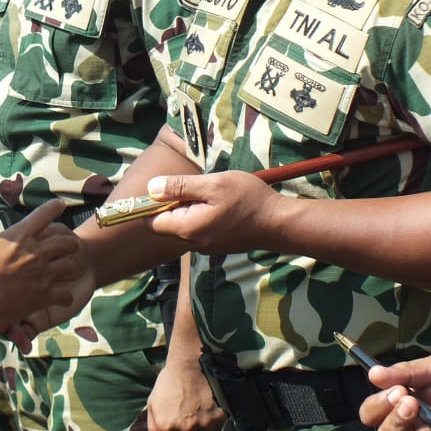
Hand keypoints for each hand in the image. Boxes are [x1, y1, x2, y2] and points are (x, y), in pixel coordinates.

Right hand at [0, 201, 90, 348]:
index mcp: (21, 235)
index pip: (43, 215)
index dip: (54, 207)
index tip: (60, 204)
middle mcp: (36, 251)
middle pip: (65, 242)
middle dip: (70, 242)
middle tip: (71, 244)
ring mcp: (42, 273)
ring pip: (70, 265)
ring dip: (70, 266)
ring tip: (70, 268)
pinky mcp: (43, 294)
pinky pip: (65, 295)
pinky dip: (66, 296)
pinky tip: (64, 297)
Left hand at [145, 171, 283, 254]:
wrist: (280, 223)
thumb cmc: (248, 200)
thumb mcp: (213, 185)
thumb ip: (180, 187)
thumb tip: (151, 188)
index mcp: (187, 229)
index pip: (150, 222)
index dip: (151, 204)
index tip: (167, 186)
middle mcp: (193, 243)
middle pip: (167, 223)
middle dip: (174, 202)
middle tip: (197, 186)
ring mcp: (206, 246)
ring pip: (184, 224)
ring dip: (190, 206)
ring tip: (212, 193)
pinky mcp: (217, 244)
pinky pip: (198, 228)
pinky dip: (202, 214)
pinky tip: (220, 203)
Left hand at [147, 358, 224, 430]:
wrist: (185, 366)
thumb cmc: (168, 382)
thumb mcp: (152, 403)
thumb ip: (153, 425)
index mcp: (166, 428)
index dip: (174, 430)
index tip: (178, 423)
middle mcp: (184, 430)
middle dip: (187, 428)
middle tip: (187, 413)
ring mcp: (200, 425)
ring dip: (200, 424)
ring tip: (195, 408)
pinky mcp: (215, 417)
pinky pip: (215, 424)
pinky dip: (213, 417)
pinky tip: (205, 405)